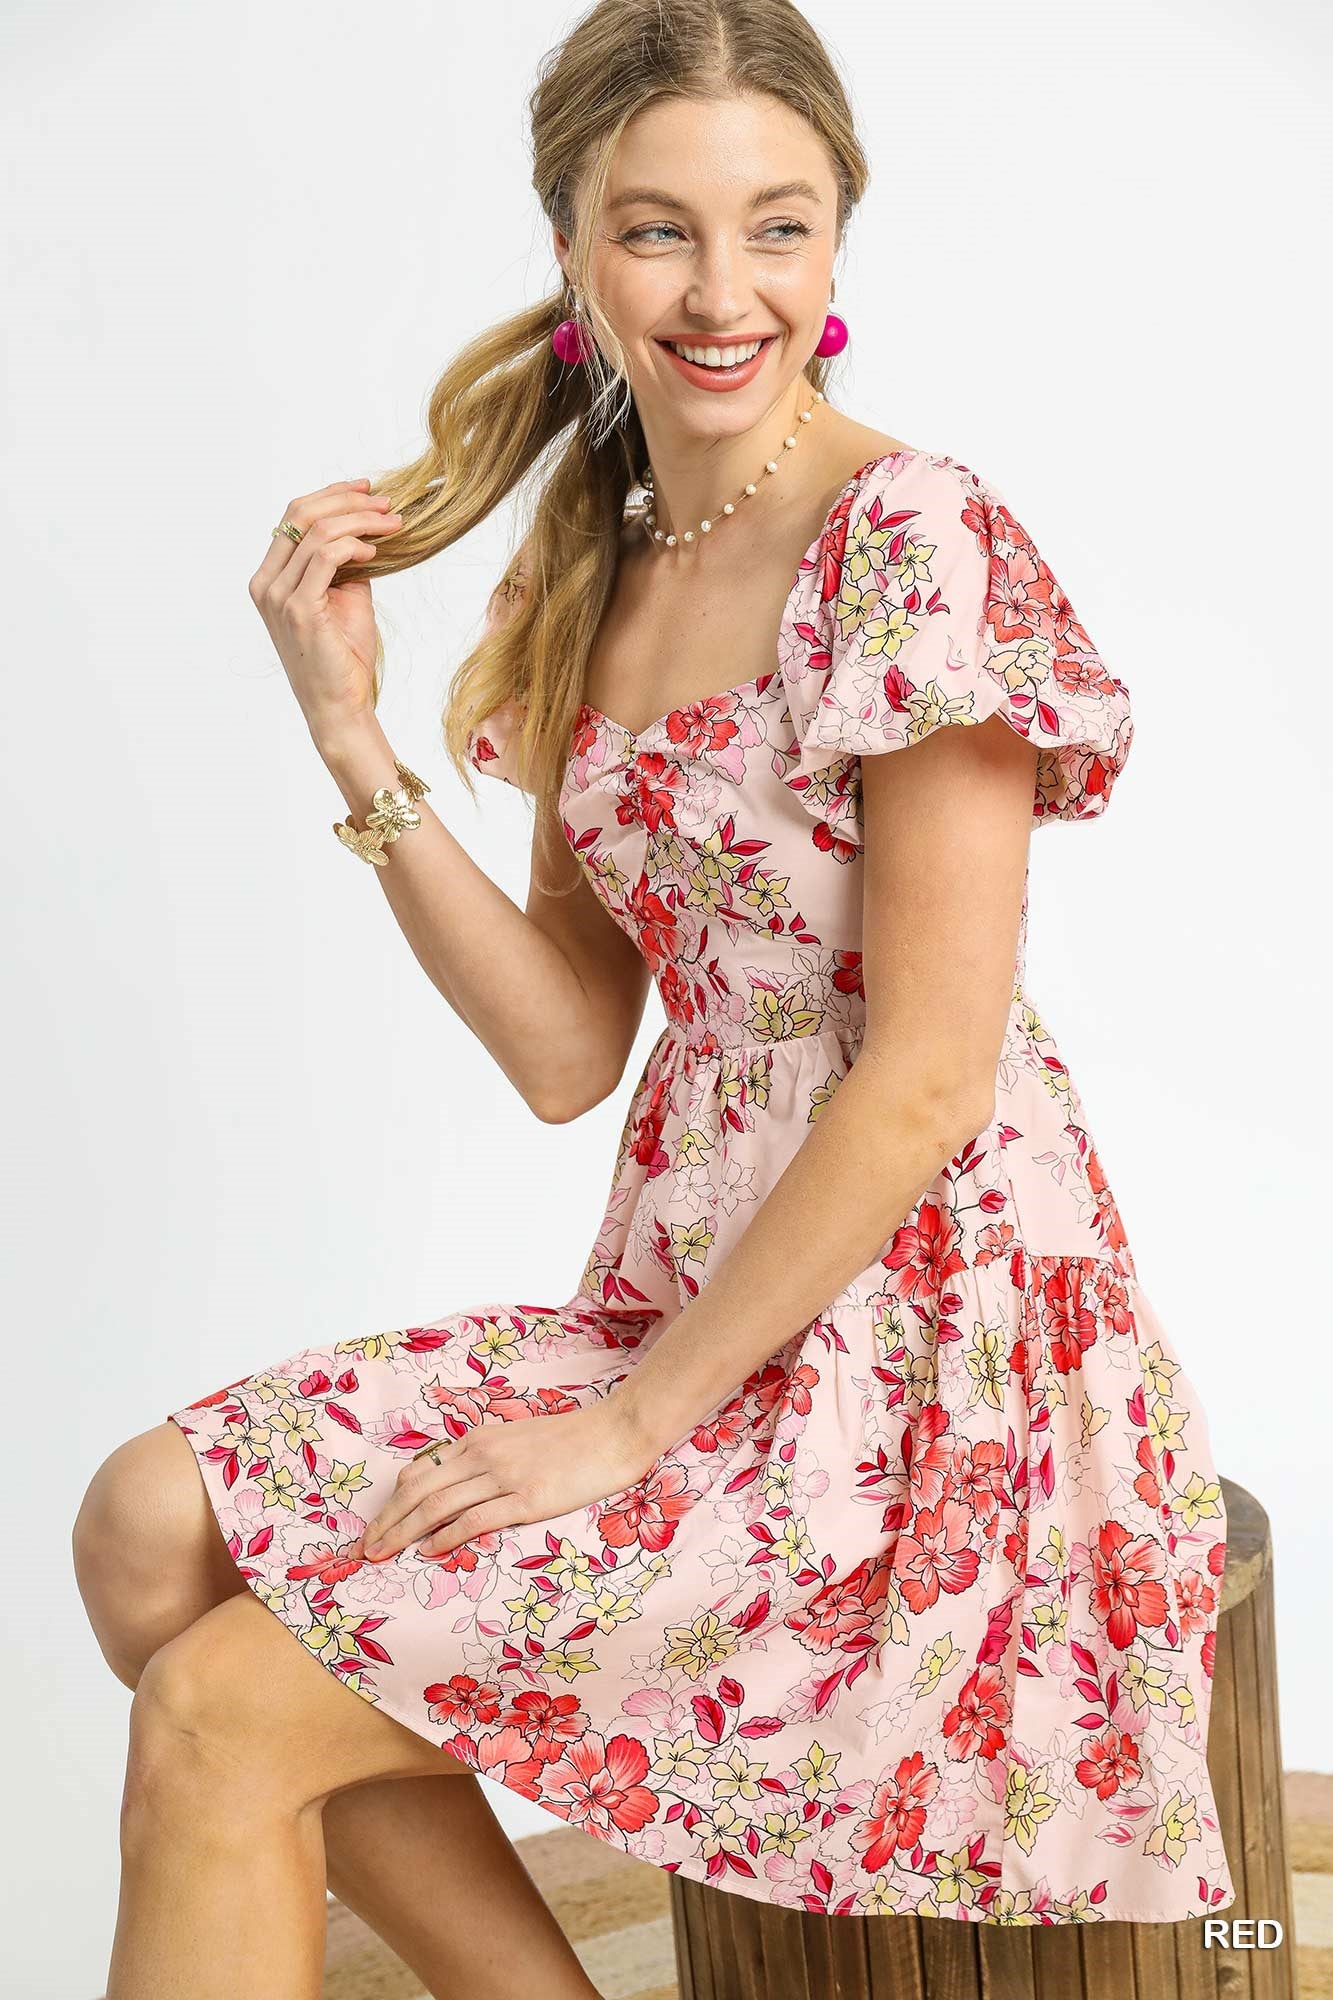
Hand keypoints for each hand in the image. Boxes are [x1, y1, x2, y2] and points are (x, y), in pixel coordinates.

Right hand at [248, 477, 402, 739]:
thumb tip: (366, 532)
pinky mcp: (299, 609)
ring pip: (317, 531)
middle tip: (386, 504)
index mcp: (270, 577)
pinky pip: (326, 557)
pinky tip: (375, 552)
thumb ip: (344, 564)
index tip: (368, 490)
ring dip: (361, 521)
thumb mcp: (345, 599)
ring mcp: (278, 596)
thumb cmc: (343, 658)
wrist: (340, 705)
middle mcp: (266, 583)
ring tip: (392, 525)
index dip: (332, 495)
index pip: (294, 516)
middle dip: (348, 501)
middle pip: (302, 513)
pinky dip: (354, 546)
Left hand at [360, 1400, 657, 1561]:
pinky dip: (446, 1537)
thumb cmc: (570, 1440)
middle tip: (362, 1551)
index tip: (373, 1530)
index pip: (419, 1474)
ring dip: (403, 1533)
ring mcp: (504, 1476)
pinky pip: (475, 1519)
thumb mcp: (515, 1440)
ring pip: (437, 1507)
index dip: (390, 1504)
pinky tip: (429, 1552)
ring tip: (382, 1555)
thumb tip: (448, 1485)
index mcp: (478, 1440)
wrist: (613, 1432)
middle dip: (385, 1523)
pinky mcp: (528, 1499)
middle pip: (418, 1491)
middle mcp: (483, 1454)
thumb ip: (482, 1459)